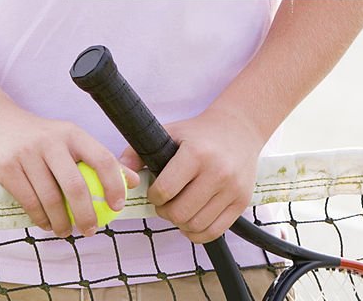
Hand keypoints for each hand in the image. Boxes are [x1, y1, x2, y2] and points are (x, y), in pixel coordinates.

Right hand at [0, 105, 139, 237]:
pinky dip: (41, 219)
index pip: (101, 158)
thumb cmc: (39, 137)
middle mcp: (51, 141)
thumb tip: (133, 182)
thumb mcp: (69, 138)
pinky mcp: (7, 168)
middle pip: (75, 186)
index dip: (114, 184)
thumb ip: (98, 159)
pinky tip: (46, 224)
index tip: (117, 206)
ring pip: (50, 200)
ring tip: (66, 232)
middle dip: (86, 215)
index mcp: (72, 133)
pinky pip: (29, 202)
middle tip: (91, 231)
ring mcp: (27, 154)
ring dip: (61, 223)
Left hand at [119, 105, 262, 243]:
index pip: (165, 190)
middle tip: (164, 203)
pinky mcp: (242, 201)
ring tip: (178, 210)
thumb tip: (121, 171)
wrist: (239, 128)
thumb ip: (140, 151)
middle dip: (165, 212)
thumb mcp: (171, 132)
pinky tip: (191, 220)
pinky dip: (198, 233)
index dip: (153, 196)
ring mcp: (231, 188)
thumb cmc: (199, 133)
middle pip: (179, 212)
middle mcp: (216, 171)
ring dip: (180, 223)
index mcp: (196, 153)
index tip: (154, 191)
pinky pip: (214, 232)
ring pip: (196, 225)